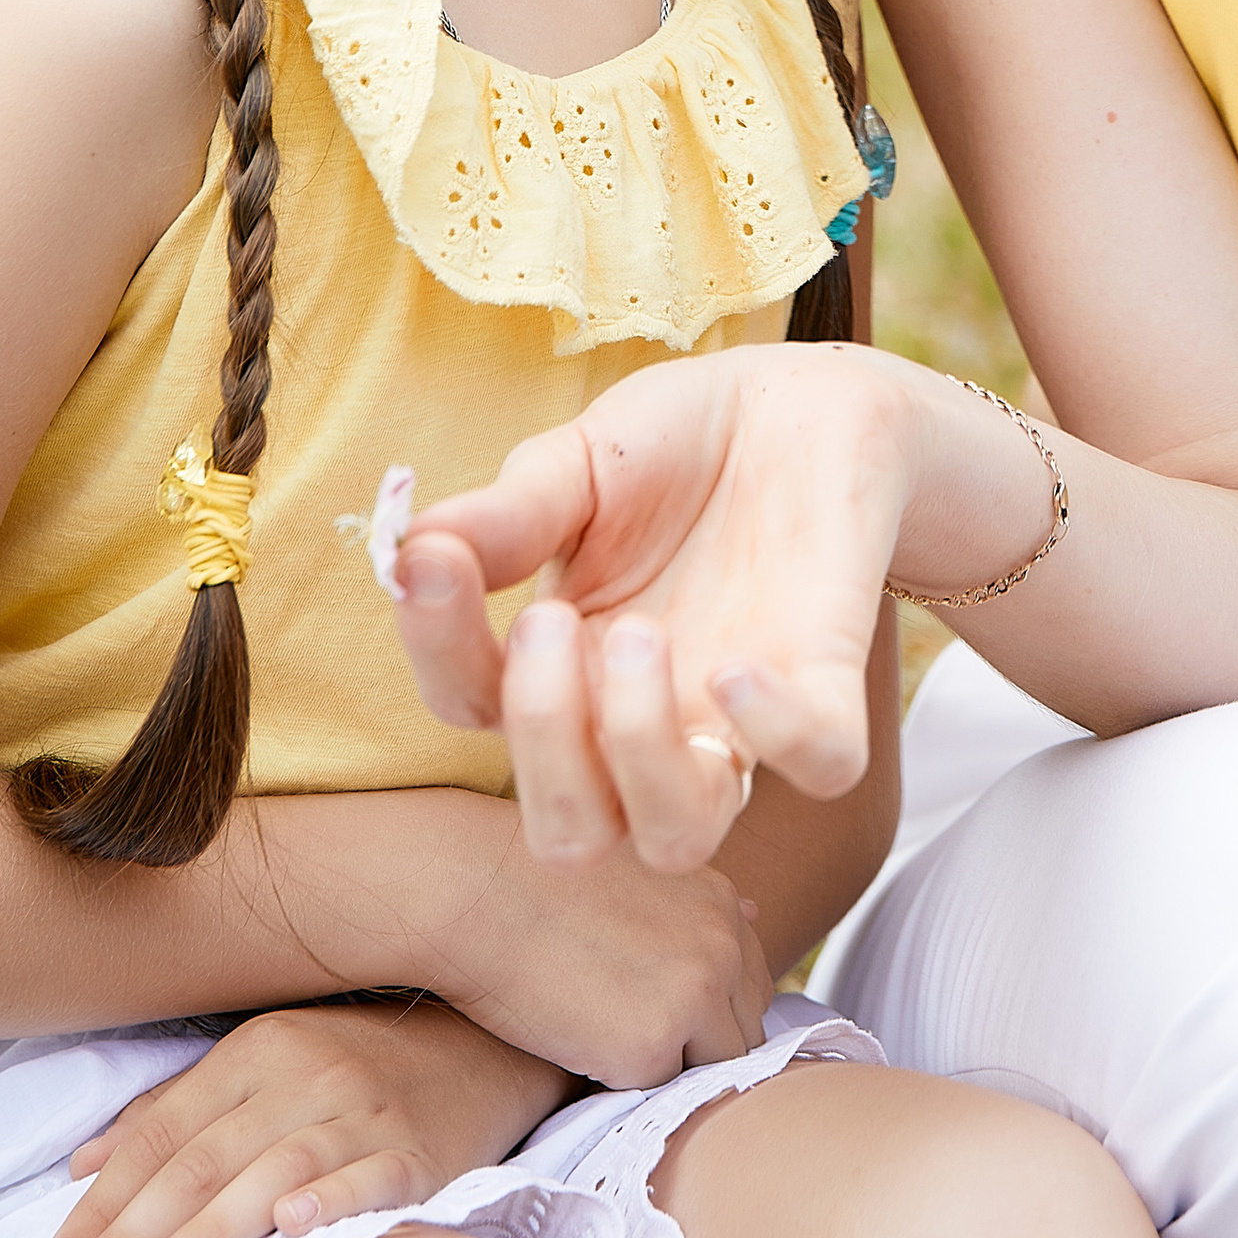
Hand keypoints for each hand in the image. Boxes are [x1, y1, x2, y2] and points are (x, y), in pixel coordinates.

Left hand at [39, 1003, 566, 1237]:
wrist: (481, 1045)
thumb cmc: (357, 1062)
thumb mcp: (262, 1063)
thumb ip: (173, 1109)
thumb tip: (83, 1163)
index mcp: (254, 1051)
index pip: (160, 1134)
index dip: (103, 1200)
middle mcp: (300, 1073)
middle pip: (200, 1161)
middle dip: (131, 1236)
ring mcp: (360, 1109)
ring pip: (269, 1172)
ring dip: (210, 1230)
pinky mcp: (416, 1149)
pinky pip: (366, 1175)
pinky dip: (328, 1200)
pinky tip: (291, 1228)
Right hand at [396, 343, 916, 872]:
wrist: (798, 397)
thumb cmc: (675, 441)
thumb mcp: (577, 462)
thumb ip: (507, 515)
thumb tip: (409, 552)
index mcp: (564, 666)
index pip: (473, 708)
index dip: (438, 651)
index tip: (434, 563)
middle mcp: (642, 717)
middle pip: (569, 831)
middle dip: (543, 740)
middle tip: (549, 618)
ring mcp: (736, 716)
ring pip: (677, 840)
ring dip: (640, 754)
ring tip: (639, 634)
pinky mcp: (829, 683)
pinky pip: (824, 767)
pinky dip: (780, 735)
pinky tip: (740, 666)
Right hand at [416, 794, 777, 1081]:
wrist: (473, 889)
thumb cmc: (538, 879)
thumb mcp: (636, 873)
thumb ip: (698, 908)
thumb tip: (755, 915)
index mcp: (721, 901)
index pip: (750, 983)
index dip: (704, 1007)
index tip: (654, 1005)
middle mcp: (724, 946)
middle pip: (741, 1034)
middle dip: (695, 1045)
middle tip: (623, 1026)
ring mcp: (694, 997)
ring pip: (707, 1072)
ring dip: (664, 1067)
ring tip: (600, 1030)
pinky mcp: (651, 1048)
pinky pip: (651, 1093)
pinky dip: (619, 1083)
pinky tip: (576, 1042)